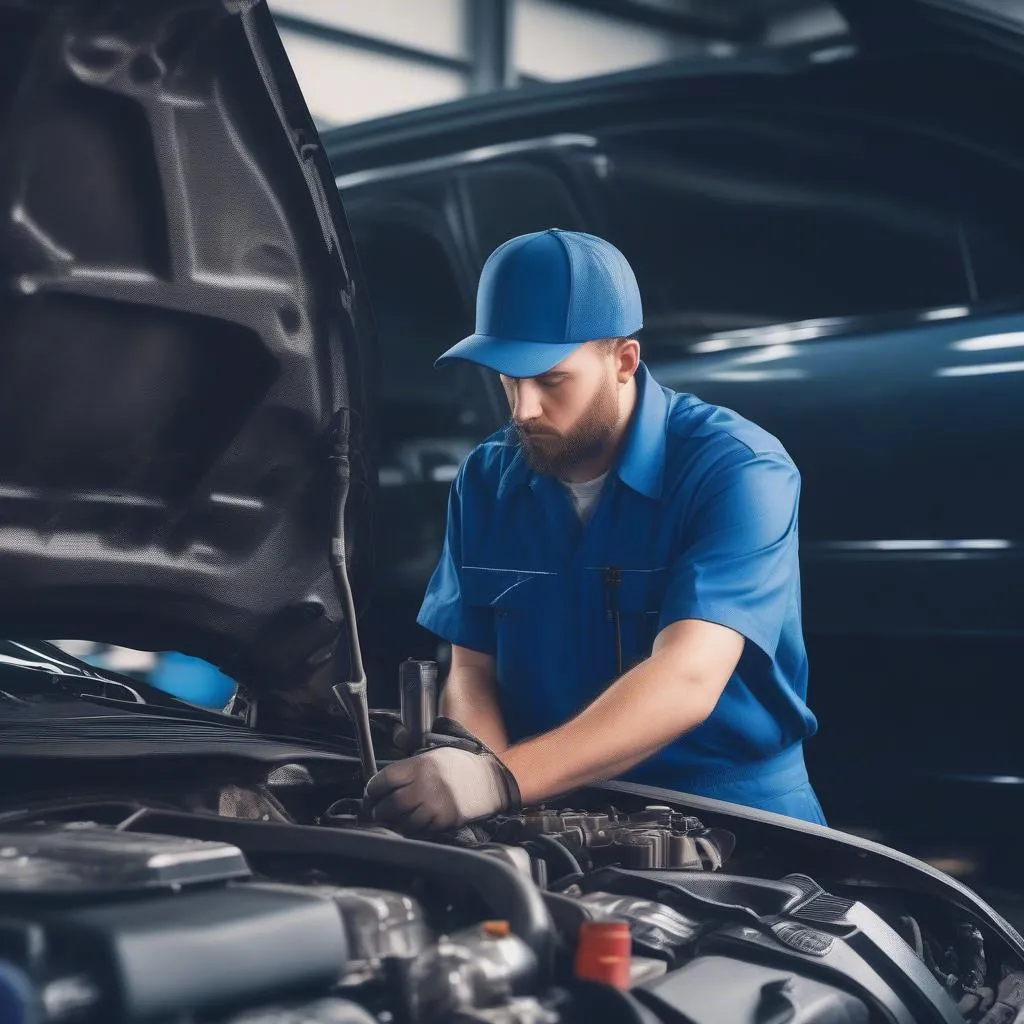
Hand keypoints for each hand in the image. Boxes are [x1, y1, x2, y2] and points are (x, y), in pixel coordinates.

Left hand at [363, 718, 520, 832]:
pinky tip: (409, 825)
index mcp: (420, 766)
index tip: (371, 794)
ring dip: (393, 824)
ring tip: (391, 821)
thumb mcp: (435, 755)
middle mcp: (425, 786)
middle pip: (389, 805)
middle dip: (378, 811)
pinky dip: (410, 830)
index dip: (372, 790)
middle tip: (377, 811)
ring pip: (401, 822)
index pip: (383, 780)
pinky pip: (418, 831)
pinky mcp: (443, 822)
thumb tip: (387, 781)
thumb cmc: (462, 766)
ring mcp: (434, 806)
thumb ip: (411, 767)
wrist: (491, 780)